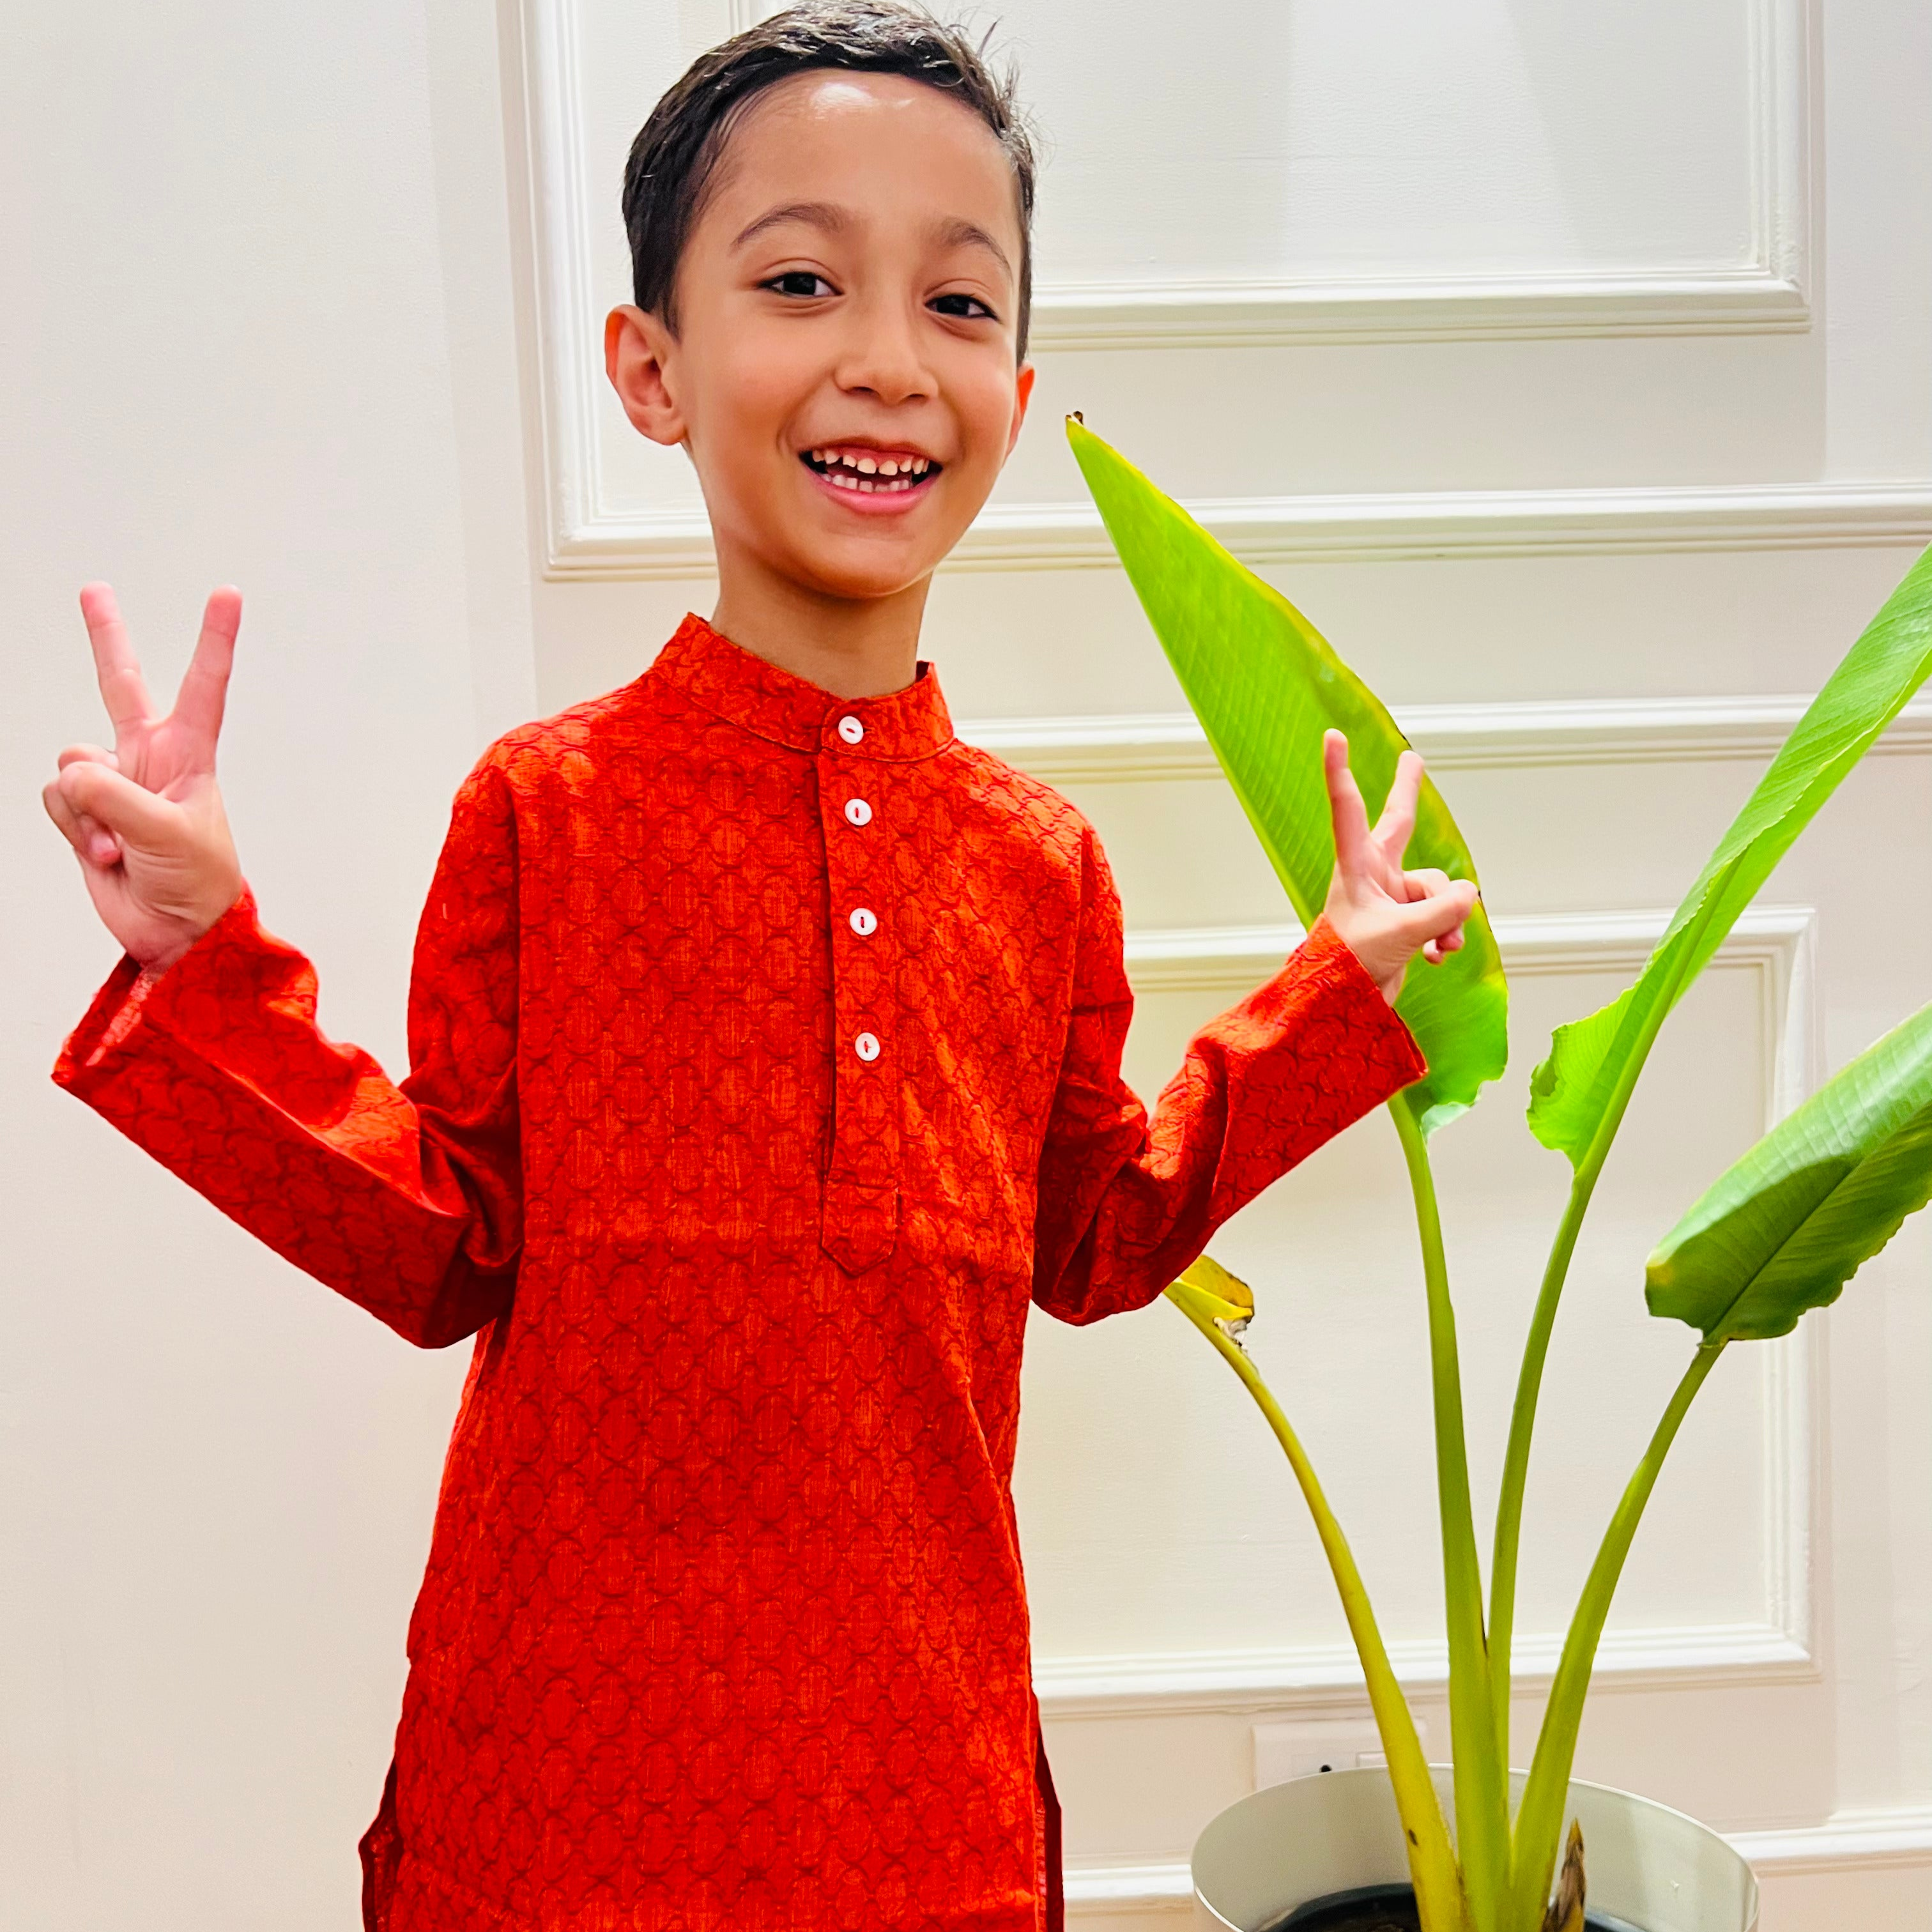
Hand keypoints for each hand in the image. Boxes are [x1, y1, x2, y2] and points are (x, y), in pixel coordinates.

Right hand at [42, 583, 245, 973]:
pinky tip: (103, 853)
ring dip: (87, 808)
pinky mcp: (85, 811)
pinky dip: (74, 828)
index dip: (214, 639)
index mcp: (190, 754)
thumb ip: (114, 795)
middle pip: (120, 684)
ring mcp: (114, 783)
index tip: (227, 594)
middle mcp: (150, 758)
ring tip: (119, 845)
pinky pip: (58, 798)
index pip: (204, 685)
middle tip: (93, 590)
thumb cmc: (196, 882)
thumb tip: (73, 772)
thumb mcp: (166, 834)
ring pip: (72, 762)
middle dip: (105, 637)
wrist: (174, 932)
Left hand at [1319, 729, 1477, 1004]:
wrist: (1346, 1006)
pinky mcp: (1409, 919)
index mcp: (1356, 865)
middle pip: (1399, 823)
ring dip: (1447, 918)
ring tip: (1437, 945)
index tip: (1332, 736)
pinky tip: (1438, 956)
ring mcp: (1393, 895)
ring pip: (1441, 888)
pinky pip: (1445, 914)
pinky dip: (1447, 933)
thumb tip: (1469, 894)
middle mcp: (1374, 874)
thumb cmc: (1350, 964)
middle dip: (1408, 792)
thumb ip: (1440, 910)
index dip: (1340, 771)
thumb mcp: (1398, 934)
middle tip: (1412, 757)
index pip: (1348, 809)